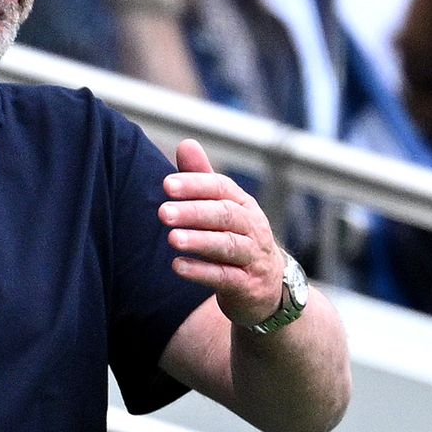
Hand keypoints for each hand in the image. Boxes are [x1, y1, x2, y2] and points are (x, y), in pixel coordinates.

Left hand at [159, 139, 284, 327]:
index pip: (221, 188)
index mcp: (243, 204)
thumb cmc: (236, 237)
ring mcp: (252, 257)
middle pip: (224, 215)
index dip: (195, 184)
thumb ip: (202, 178)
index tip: (166, 184)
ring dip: (198, 241)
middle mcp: (252, 227)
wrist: (269, 288)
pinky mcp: (248, 285)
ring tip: (171, 239)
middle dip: (193, 212)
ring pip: (227, 245)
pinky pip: (225, 277)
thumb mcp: (223, 207)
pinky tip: (178, 266)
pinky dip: (202, 272)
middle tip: (162, 212)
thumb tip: (186, 143)